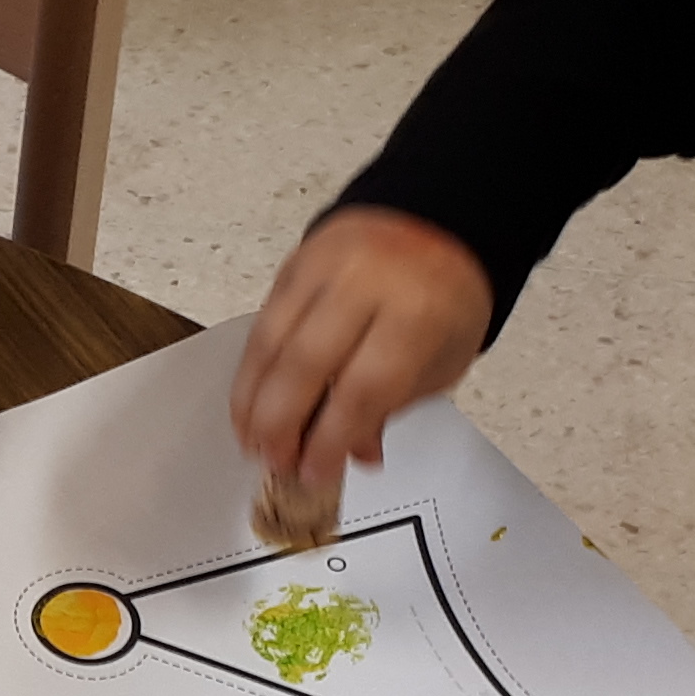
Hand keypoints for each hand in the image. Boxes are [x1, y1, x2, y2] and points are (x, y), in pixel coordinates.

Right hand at [229, 207, 495, 479]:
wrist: (439, 222)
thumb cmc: (445, 298)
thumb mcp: (440, 362)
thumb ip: (392, 408)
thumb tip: (352, 456)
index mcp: (416, 313)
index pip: (361, 389)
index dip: (329, 440)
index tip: (313, 474)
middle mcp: (366, 284)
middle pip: (306, 364)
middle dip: (281, 425)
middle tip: (274, 464)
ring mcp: (324, 267)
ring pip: (272, 343)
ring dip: (253, 401)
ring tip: (251, 442)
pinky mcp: (295, 262)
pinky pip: (263, 323)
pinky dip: (251, 370)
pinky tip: (249, 404)